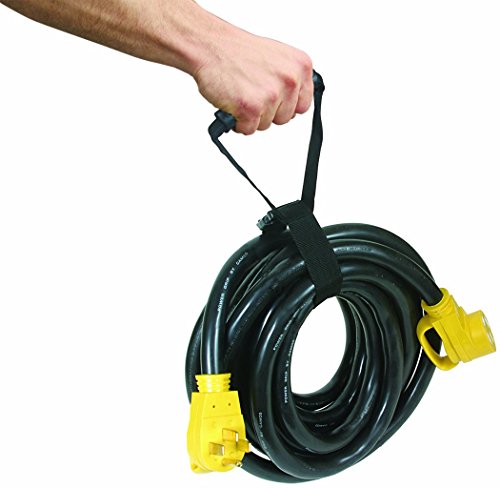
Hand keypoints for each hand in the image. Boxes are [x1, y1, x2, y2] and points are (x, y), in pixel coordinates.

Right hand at [192, 22, 312, 134]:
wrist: (211, 46)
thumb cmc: (238, 52)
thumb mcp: (277, 59)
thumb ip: (290, 80)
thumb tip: (293, 102)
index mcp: (300, 67)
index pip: (303, 105)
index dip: (285, 106)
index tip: (274, 101)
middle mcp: (290, 80)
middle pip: (284, 118)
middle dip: (267, 112)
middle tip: (252, 93)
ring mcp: (271, 95)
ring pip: (266, 125)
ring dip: (251, 116)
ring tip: (241, 94)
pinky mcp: (252, 108)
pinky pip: (249, 130)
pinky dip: (238, 122)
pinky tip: (233, 103)